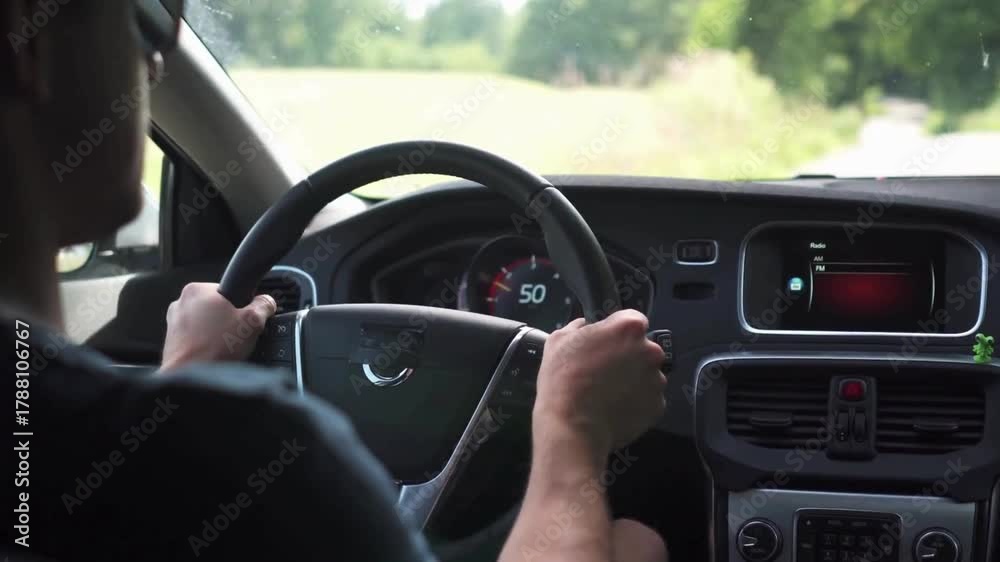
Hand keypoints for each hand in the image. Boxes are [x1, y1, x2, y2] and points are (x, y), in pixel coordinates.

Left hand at [160, 283, 276, 371]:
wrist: (190, 377)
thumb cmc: (214, 349)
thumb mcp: (252, 322)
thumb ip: (264, 305)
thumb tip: (267, 302)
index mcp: (198, 289)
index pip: (229, 290)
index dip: (243, 306)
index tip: (245, 320)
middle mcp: (181, 302)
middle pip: (217, 307)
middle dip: (229, 321)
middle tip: (237, 336)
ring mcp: (174, 322)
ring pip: (206, 323)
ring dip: (217, 333)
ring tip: (224, 348)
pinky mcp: (172, 340)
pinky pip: (196, 337)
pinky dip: (205, 344)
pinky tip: (213, 355)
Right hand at [533, 309, 665, 454]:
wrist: (573, 426)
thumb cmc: (564, 380)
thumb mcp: (558, 340)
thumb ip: (577, 327)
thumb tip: (583, 326)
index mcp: (628, 328)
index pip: (632, 320)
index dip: (617, 331)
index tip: (606, 343)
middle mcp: (650, 351)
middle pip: (643, 348)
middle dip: (627, 357)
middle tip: (603, 370)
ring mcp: (657, 380)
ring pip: (646, 374)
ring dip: (632, 380)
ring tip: (607, 392)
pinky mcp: (658, 405)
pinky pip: (648, 398)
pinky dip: (635, 401)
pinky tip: (614, 406)